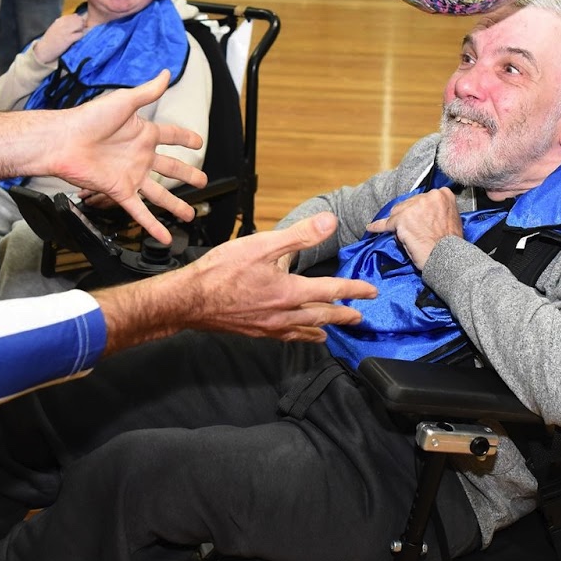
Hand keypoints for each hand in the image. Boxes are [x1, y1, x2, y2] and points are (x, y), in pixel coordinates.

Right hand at [33, 13, 87, 63]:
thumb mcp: (55, 27)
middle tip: (80, 31)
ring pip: (80, 25)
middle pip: (78, 19)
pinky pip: (79, 34)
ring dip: (81, 30)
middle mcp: (62, 24)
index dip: (78, 21)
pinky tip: (77, 40)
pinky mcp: (68, 39)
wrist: (43, 50)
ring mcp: (65, 31)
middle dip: (82, 24)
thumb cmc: (50, 40)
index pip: (74, 16)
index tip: (77, 26)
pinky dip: (80, 36)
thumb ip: (64, 22)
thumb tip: (76, 16)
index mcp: (59, 20)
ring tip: (78, 35)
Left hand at [46, 71, 205, 240]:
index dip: (186, 138)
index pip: (171, 136)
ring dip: (175, 204)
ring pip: (160, 193)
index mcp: (143, 133)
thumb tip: (167, 73)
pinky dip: (152, 225)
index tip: (198, 142)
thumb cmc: (87, 119)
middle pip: (170, 167)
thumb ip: (148, 91)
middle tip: (202, 180)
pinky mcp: (119, 191)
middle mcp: (139, 156)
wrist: (63, 141)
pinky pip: (140, 211)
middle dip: (187, 174)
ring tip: (189, 214)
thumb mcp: (124, 101)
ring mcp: (131, 175)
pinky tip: (164, 236)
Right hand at [97, 213, 377, 353]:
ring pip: (303, 330)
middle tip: (359, 317)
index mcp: (290, 292)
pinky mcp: (254, 332)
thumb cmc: (222, 270)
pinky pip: (283, 337)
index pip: (331, 291)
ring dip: (321, 329)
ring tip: (331, 332)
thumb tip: (330, 222)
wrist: (190, 300)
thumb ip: (298, 236)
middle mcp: (284, 314)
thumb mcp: (262, 245)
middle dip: (343, 315)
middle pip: (322, 316)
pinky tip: (293, 335)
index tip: (370, 292)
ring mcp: (269, 326)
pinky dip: (297, 336)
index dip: (353, 290)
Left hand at [364, 188, 461, 271]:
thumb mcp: (451, 217)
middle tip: (414, 231)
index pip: (422, 199)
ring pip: (397, 213)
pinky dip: (377, 227)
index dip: (419, 211)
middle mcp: (428, 196)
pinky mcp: (401, 220)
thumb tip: (421, 214)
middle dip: (408, 216)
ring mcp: (413, 207)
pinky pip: (385, 224)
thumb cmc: (450, 242)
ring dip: (399, 223)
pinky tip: (371, 228)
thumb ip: (437, 210)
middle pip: (408, 204)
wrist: (447, 256)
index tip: (420, 220)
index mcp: (443, 194)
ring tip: (406, 235)